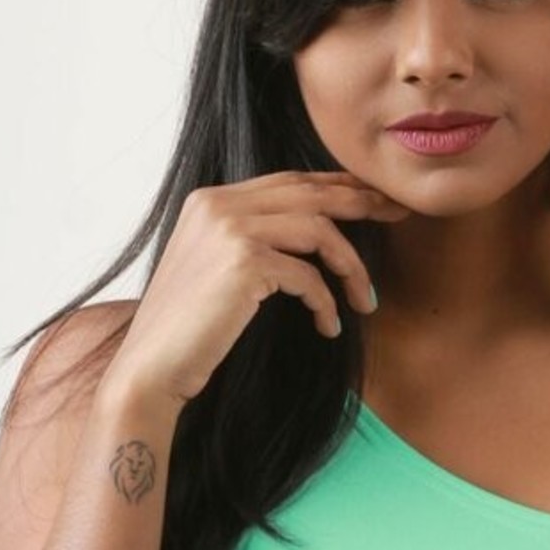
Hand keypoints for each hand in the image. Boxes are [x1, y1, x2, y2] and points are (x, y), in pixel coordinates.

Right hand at [102, 169, 410, 408]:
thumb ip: (251, 243)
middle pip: (310, 192)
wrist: (151, 369)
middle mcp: (217, 204)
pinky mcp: (243, 262)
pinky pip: (308, 275)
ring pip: (319, 230)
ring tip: (366, 301)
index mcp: (210, 201)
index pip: (288, 181)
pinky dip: (327, 303)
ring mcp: (229, 229)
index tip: (372, 199)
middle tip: (398, 215)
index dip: (335, 187)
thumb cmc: (188, 333)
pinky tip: (329, 326)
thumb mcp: (217, 273)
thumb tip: (310, 237)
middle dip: (361, 201)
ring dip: (352, 267)